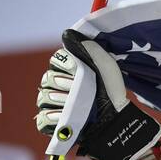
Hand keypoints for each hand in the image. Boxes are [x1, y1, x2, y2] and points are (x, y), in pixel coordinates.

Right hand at [35, 29, 160, 159]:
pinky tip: (67, 120)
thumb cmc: (113, 93)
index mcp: (66, 71)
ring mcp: (53, 106)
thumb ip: (89, 48)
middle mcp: (56, 87)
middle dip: (65, 85)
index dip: (67, 68)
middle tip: (82, 92)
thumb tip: (67, 33)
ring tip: (77, 107)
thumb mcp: (106, 66)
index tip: (81, 73)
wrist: (118, 121)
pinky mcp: (53, 125)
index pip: (54, 63)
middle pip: (47, 80)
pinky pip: (42, 120)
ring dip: (60, 101)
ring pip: (43, 98)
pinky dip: (53, 119)